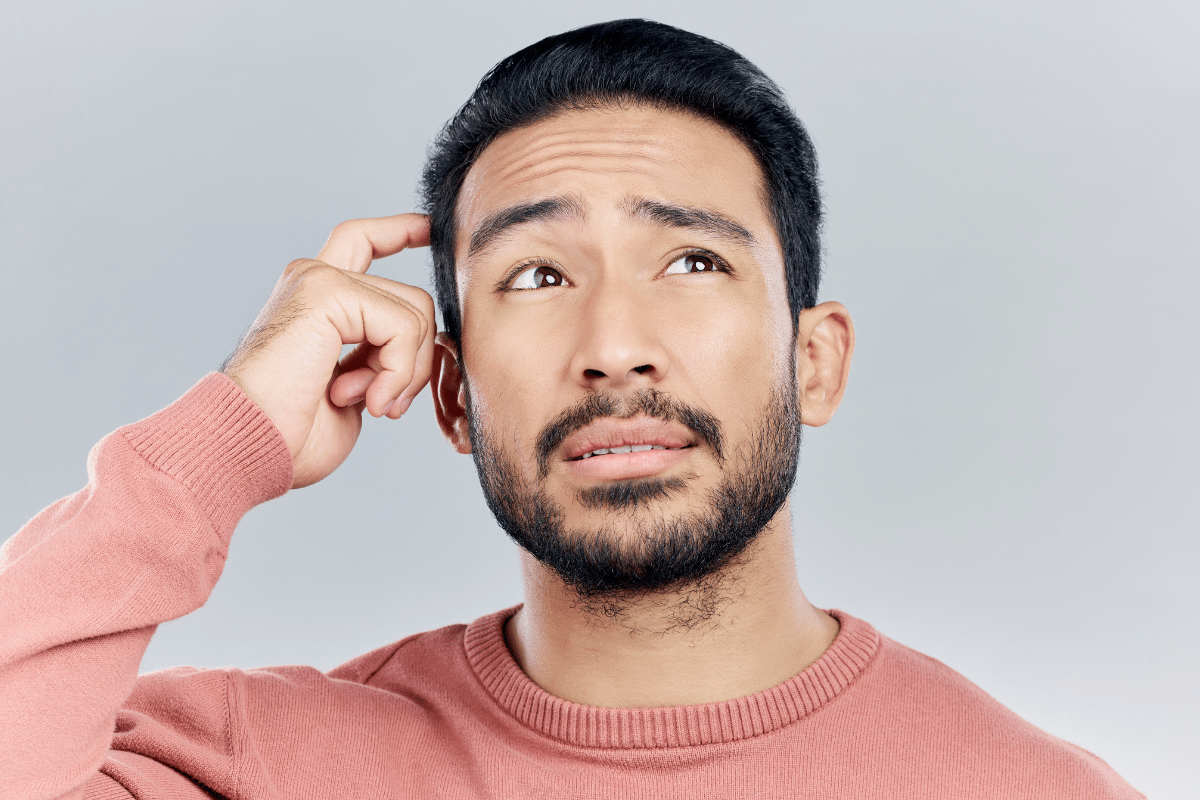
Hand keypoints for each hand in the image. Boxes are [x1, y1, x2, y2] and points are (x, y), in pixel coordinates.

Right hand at [222, 214, 433, 487]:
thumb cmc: (291, 434)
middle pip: (412, 297)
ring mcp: (318, 279)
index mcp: (317, 299)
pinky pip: (403, 327)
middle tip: (386, 404)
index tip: (432, 229)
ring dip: (406, 373)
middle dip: (417, 360)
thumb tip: (429, 346)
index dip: (402, 231)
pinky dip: (398, 372)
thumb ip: (382, 358)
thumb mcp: (354, 390)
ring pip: (415, 313)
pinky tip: (366, 401)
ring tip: (367, 403)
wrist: (247, 448)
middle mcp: (314, 278)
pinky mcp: (327, 291)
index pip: (364, 242)